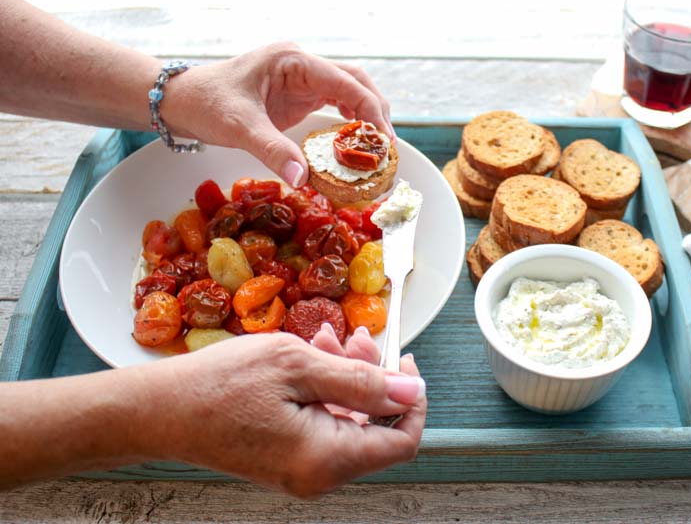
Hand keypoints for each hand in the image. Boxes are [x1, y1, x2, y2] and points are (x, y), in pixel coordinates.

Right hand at [140, 331, 424, 497]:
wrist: (157, 411)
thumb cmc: (218, 386)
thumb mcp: (298, 365)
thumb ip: (361, 380)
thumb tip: (411, 389)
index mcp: (327, 459)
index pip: (403, 441)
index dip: (413, 400)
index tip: (404, 361)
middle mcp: (319, 475)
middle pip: (376, 428)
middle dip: (374, 377)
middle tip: (358, 335)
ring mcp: (301, 471)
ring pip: (349, 422)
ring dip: (347, 377)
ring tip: (327, 338)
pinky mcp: (286, 460)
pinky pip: (324, 426)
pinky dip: (326, 391)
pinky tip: (312, 357)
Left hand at [164, 43, 394, 186]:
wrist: (181, 100)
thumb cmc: (206, 104)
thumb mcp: (238, 127)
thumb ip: (272, 150)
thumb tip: (304, 179)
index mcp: (293, 61)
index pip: (346, 82)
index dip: (370, 111)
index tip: (385, 141)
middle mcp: (302, 65)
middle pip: (356, 82)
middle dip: (376, 112)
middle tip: (387, 149)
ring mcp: (301, 79)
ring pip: (349, 92)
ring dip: (366, 117)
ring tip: (378, 150)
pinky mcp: (298, 95)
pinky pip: (334, 104)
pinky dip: (350, 122)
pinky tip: (355, 144)